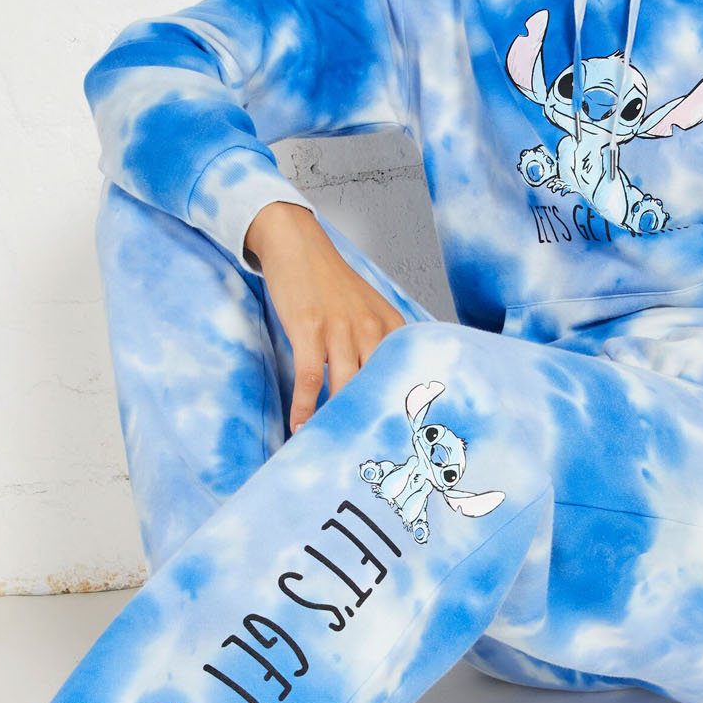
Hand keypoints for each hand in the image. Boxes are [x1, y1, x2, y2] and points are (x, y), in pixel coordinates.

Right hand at [244, 202, 406, 433]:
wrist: (298, 245)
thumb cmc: (331, 284)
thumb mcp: (368, 311)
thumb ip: (379, 346)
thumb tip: (379, 392)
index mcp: (392, 327)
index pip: (403, 378)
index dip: (401, 413)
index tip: (400, 444)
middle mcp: (372, 329)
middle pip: (375, 389)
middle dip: (370, 424)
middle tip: (365, 457)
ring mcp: (340, 328)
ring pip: (344, 388)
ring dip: (335, 421)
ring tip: (328, 447)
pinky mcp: (310, 329)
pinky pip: (309, 379)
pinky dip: (304, 407)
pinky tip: (299, 426)